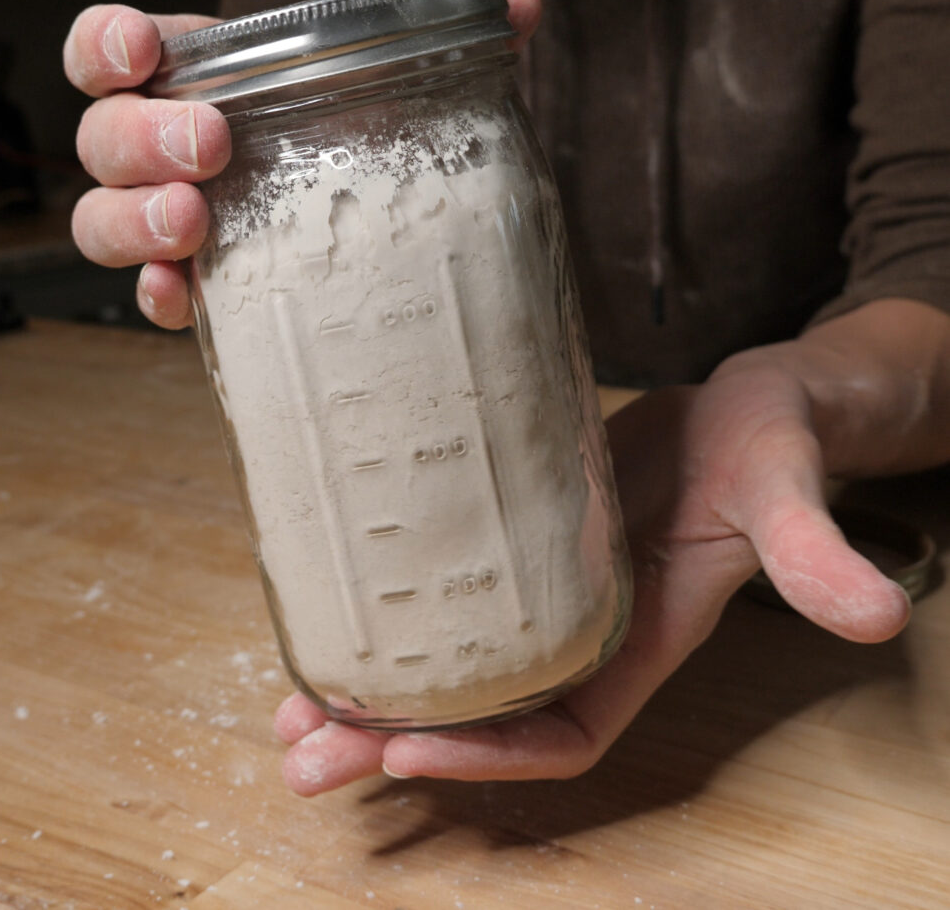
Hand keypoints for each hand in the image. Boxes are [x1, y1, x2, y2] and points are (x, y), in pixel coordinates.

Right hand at [63, 0, 542, 327]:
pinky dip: (156, 295)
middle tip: (212, 144)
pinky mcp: (197, 286)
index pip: (108, 49)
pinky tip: (183, 297)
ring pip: (100, 218)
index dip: (103, 45)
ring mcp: (170, 221)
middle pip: (101, 138)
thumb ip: (448, 32)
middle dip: (141, 136)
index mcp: (193, 79)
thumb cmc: (355, 132)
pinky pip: (147, 293)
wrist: (368, 216)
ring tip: (195, 220)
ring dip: (134, 219)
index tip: (141, 52)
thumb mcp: (390, 78)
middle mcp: (163, 150)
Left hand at [275, 353, 910, 794]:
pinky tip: (330, 609)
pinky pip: (445, 597)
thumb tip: (877, 613)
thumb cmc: (773, 447)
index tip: (404, 754)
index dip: (486, 759)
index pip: (562, 733)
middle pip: (480, 716)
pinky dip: (388, 615)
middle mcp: (581, 628)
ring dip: (370, 694)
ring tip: (290, 711)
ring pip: (450, 665)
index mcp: (640, 637)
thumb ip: (816, 551)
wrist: (747, 407)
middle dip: (391, 744)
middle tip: (303, 759)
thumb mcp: (787, 492)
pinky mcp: (515, 536)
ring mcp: (543, 586)